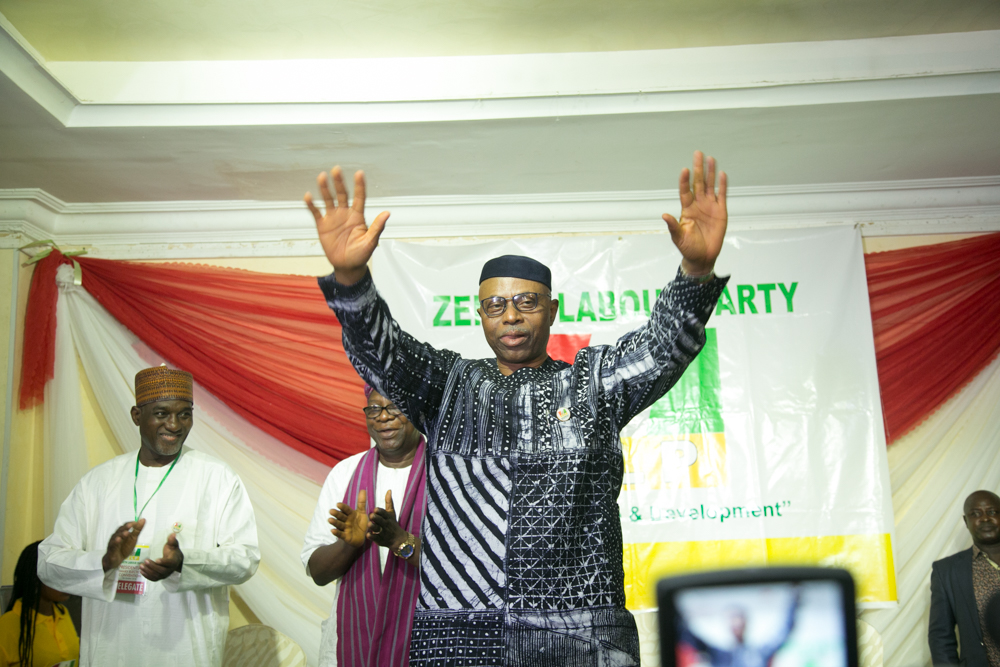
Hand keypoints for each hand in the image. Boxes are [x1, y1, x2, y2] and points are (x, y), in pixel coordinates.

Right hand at [102, 519, 144, 572]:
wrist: (116, 560)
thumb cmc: (124, 547)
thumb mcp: (133, 539)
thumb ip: (137, 530)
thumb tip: (143, 519)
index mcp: (122, 532)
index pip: (125, 526)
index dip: (130, 524)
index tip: (135, 522)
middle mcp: (116, 536)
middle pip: (120, 530)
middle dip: (125, 528)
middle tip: (130, 525)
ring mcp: (113, 542)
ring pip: (115, 537)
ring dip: (121, 535)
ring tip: (126, 533)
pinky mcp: (111, 550)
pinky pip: (113, 546)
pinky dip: (115, 543)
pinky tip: (118, 540)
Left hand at [140, 532, 183, 580]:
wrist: (175, 560)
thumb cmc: (173, 551)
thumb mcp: (173, 545)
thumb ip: (172, 540)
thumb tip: (172, 534)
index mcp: (174, 561)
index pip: (169, 563)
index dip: (163, 562)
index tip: (156, 559)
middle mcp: (170, 570)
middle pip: (161, 570)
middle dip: (153, 566)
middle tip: (146, 560)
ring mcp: (165, 574)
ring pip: (156, 575)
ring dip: (148, 571)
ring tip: (141, 565)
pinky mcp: (160, 577)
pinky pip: (153, 578)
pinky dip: (147, 576)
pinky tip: (141, 571)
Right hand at [304, 167, 388, 284]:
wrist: (347, 266)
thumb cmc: (361, 254)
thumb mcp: (371, 242)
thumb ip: (377, 227)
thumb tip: (387, 213)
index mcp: (358, 216)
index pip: (359, 197)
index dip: (359, 186)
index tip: (359, 173)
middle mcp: (345, 213)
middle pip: (342, 194)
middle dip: (339, 182)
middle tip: (336, 170)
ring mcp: (333, 218)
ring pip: (328, 200)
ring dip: (325, 189)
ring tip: (322, 177)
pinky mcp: (322, 226)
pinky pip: (316, 212)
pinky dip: (312, 205)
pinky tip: (308, 196)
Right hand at [329, 489, 369, 548]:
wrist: (361, 537)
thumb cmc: (360, 523)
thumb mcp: (362, 512)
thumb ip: (361, 502)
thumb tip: (362, 489)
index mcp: (350, 514)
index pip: (346, 510)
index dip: (343, 507)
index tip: (338, 504)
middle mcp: (347, 521)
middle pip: (341, 516)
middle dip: (336, 514)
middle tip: (331, 510)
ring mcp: (345, 528)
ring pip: (339, 524)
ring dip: (334, 522)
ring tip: (329, 519)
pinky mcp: (346, 536)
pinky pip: (341, 534)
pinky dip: (336, 533)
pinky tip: (332, 530)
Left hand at [368, 490, 407, 550]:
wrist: (398, 539)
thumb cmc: (392, 523)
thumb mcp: (391, 513)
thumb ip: (389, 502)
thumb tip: (389, 490)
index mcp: (388, 517)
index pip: (384, 513)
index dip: (380, 511)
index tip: (375, 509)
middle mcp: (386, 525)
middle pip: (381, 521)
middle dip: (377, 518)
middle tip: (371, 515)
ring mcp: (384, 533)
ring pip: (378, 529)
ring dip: (374, 527)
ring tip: (369, 524)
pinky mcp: (381, 540)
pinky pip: (376, 538)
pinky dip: (372, 537)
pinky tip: (367, 535)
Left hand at [662, 151, 727, 275]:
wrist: (703, 257)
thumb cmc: (688, 248)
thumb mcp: (679, 238)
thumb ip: (673, 226)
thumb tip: (664, 215)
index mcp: (687, 209)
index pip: (685, 191)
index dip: (684, 181)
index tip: (685, 170)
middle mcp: (698, 204)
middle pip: (698, 183)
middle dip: (698, 169)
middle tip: (698, 154)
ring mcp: (710, 206)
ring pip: (710, 186)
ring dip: (711, 173)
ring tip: (711, 159)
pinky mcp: (721, 211)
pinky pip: (722, 195)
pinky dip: (723, 185)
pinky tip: (722, 174)